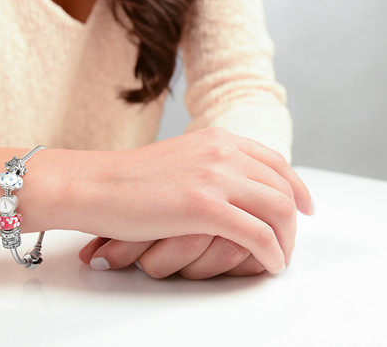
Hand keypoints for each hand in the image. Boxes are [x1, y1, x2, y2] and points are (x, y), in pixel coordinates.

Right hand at [74, 127, 313, 275]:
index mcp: (217, 139)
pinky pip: (258, 234)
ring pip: (278, 210)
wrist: (97, 184)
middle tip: (287, 240)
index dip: (296, 186)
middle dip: (293, 219)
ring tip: (279, 256)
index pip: (275, 161)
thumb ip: (210, 165)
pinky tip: (269, 263)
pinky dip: (272, 253)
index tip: (304, 206)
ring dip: (286, 238)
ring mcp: (215, 177)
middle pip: (282, 186)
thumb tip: (236, 188)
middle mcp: (222, 152)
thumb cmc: (131, 178)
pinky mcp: (204, 207)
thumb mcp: (180, 158)